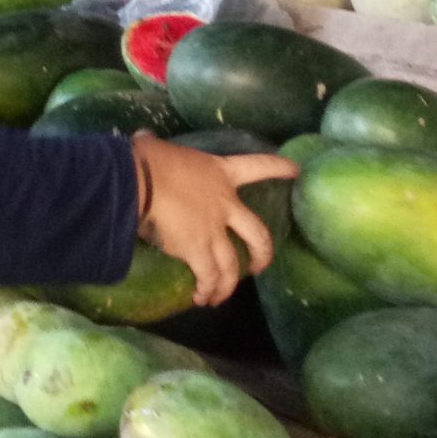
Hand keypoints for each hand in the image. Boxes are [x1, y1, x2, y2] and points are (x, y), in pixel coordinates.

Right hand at [132, 134, 289, 306]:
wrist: (140, 181)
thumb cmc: (148, 160)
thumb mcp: (161, 149)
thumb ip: (158, 147)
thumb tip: (142, 140)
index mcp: (221, 172)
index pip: (258, 166)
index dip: (279, 168)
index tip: (297, 171)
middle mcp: (226, 204)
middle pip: (258, 234)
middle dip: (262, 253)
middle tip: (261, 266)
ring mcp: (215, 230)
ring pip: (232, 265)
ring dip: (227, 285)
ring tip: (219, 297)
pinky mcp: (198, 250)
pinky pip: (208, 276)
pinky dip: (207, 289)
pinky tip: (201, 297)